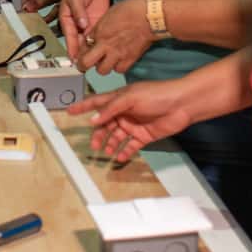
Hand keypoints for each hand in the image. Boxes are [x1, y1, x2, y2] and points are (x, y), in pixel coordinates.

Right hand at [59, 0, 111, 58]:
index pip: (69, 36)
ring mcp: (88, 25)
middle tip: (85, 66)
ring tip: (96, 63)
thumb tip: (82, 25)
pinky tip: (105, 51)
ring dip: (91, 51)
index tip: (73, 59)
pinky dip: (100, 44)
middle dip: (81, 54)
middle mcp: (77, 25)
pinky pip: (99, 36)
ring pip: (89, 42)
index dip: (72, 47)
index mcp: (67, 19)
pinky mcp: (99, 24)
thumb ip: (78, 11)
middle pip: (79, 42)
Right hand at [67, 79, 192, 162]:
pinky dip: (125, 151)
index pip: (96, 103)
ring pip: (117, 136)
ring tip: (108, 151)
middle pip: (105, 124)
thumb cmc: (156, 94)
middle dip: (98, 134)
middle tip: (94, 144)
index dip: (83, 106)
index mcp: (118, 99)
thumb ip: (110, 109)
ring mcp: (134, 124)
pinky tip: (120, 157)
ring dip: (111, 144)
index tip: (70, 111)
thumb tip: (93, 120)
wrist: (182, 104)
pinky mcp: (144, 135)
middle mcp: (124, 112)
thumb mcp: (129, 98)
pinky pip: (131, 145)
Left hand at [77, 0, 152, 74]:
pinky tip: (118, 61)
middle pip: (86, 63)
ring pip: (102, 70)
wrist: (149, 16)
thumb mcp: (108, 14)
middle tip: (85, 64)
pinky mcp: (129, 59)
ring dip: (102, 67)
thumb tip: (94, 35)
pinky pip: (119, 70)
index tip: (84, 49)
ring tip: (105, 62)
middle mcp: (105, 45)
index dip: (81, 49)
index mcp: (98, 32)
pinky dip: (117, 67)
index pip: (82, 45)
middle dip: (83, 64)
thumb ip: (99, 27)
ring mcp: (117, 53)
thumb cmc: (131, 10)